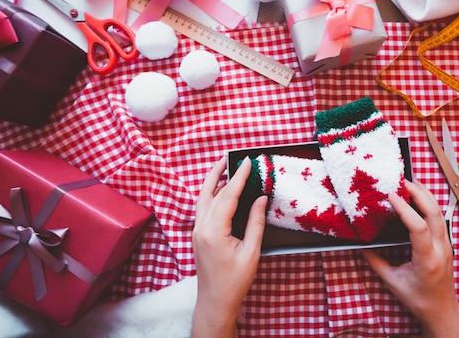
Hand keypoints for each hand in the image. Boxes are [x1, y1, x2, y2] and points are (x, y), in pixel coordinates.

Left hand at [191, 156, 267, 337]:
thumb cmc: (234, 281)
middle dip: (225, 173)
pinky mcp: (198, 235)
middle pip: (213, 193)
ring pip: (203, 197)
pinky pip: (202, 207)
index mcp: (214, 231)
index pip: (227, 196)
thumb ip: (256, 222)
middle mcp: (201, 228)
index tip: (248, 162)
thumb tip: (261, 199)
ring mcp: (197, 231)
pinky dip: (210, 193)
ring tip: (223, 165)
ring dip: (213, 180)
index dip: (239, 177)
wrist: (215, 301)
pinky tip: (218, 188)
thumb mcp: (251, 252)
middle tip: (235, 158)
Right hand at [361, 180, 458, 337]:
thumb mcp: (392, 282)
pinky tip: (419, 196)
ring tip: (410, 181)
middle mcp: (441, 249)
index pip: (419, 228)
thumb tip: (360, 243)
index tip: (391, 195)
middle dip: (419, 193)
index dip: (405, 209)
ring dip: (426, 194)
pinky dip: (429, 203)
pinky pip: (440, 218)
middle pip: (435, 213)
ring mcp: (447, 244)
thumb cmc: (419, 299)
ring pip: (440, 212)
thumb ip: (375, 261)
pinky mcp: (447, 242)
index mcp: (428, 260)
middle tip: (402, 179)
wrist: (442, 310)